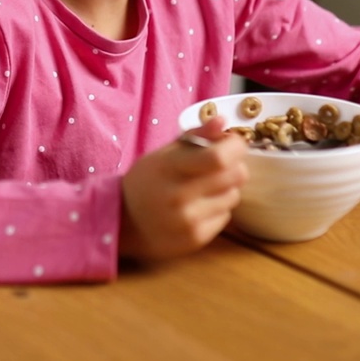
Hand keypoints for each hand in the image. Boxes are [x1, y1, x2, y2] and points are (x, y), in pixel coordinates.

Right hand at [118, 116, 248, 260]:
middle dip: (235, 165)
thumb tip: (222, 121)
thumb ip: (195, 136)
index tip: (234, 143)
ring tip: (205, 188)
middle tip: (221, 165)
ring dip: (226, 188)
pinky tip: (199, 206)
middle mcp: (179, 196)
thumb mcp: (164, 154)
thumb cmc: (146, 181)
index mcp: (169, 168)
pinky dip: (218, 208)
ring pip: (233, 195)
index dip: (235, 147)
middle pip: (235, 176)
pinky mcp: (196, 239)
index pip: (218, 158)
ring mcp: (189, 221)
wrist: (124, 223)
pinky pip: (226, 216)